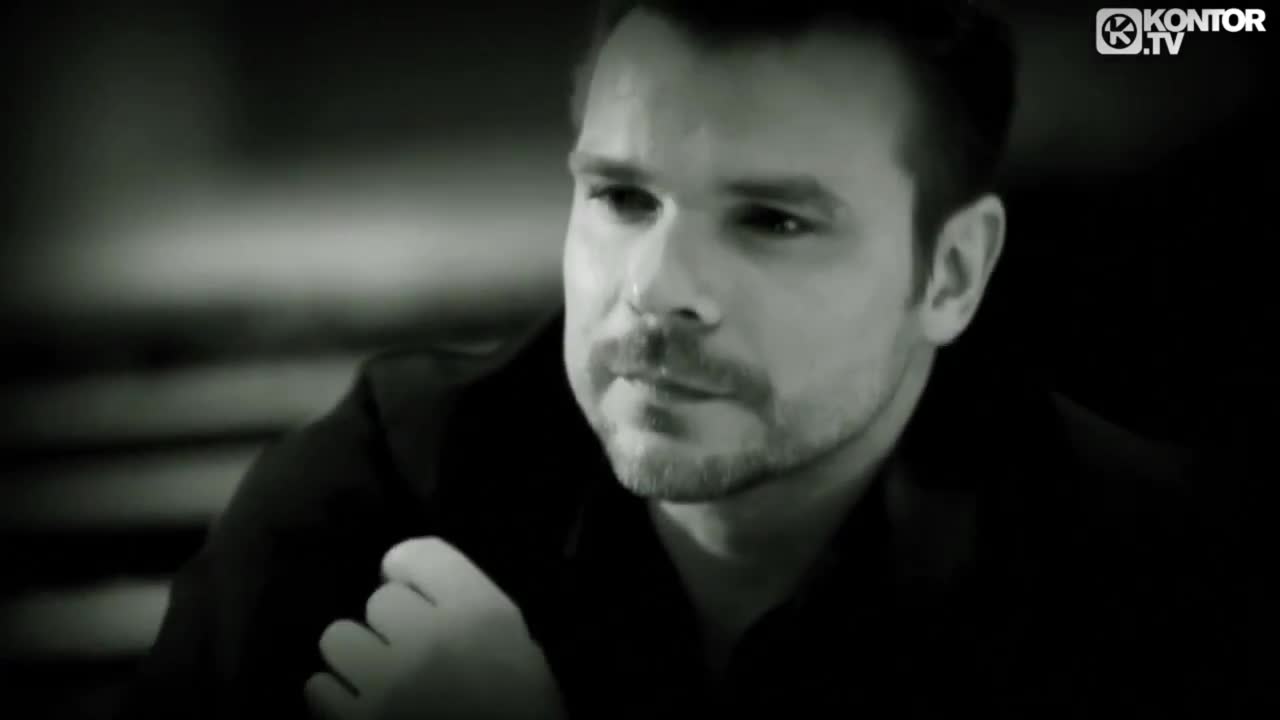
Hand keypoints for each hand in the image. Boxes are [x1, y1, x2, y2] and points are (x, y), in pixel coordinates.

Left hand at [304, 537, 566, 719]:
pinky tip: (362, 710)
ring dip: (356, 657)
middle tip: (410, 656)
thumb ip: (472, 612)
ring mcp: (387, 685)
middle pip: (380, 601)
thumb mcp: (519, 651)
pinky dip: (336, 699)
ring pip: (338, 638)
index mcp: (478, 616)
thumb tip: (419, 594)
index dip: (410, 573)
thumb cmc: (521, 713)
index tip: (415, 594)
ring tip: (377, 680)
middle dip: (393, 626)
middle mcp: (429, 640)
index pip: (419, 555)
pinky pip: (318, 688)